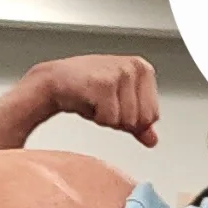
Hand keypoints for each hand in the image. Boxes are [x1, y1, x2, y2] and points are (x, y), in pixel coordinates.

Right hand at [25, 55, 160, 149]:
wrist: (54, 82)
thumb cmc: (85, 90)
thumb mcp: (118, 106)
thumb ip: (139, 123)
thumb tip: (153, 140)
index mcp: (144, 69)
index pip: (153, 115)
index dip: (131, 119)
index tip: (115, 104)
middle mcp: (136, 67)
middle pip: (142, 120)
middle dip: (121, 120)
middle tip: (105, 105)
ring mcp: (122, 73)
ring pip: (127, 121)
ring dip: (108, 119)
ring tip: (96, 102)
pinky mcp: (106, 83)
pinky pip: (111, 119)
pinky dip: (98, 117)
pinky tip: (89, 101)